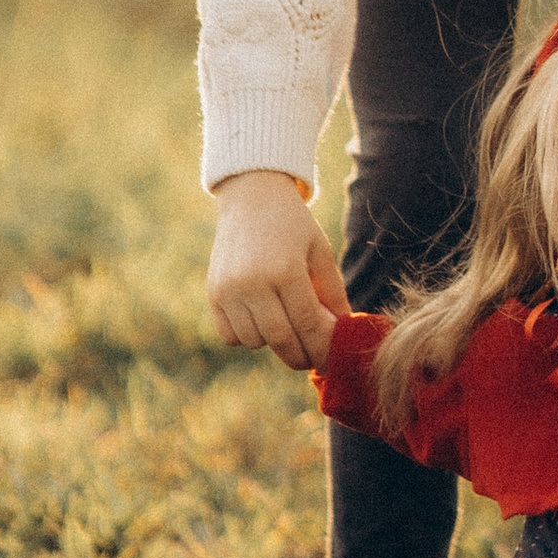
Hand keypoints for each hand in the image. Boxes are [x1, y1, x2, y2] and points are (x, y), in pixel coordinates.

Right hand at [208, 170, 347, 368]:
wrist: (251, 197)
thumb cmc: (293, 225)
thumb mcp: (320, 251)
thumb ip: (333, 293)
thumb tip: (343, 332)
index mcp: (286, 270)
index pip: (307, 324)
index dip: (321, 348)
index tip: (330, 360)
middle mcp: (254, 282)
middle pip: (280, 340)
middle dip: (300, 356)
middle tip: (311, 359)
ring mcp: (229, 290)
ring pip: (255, 342)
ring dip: (273, 343)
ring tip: (285, 326)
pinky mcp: (213, 294)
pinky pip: (231, 336)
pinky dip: (247, 336)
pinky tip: (260, 319)